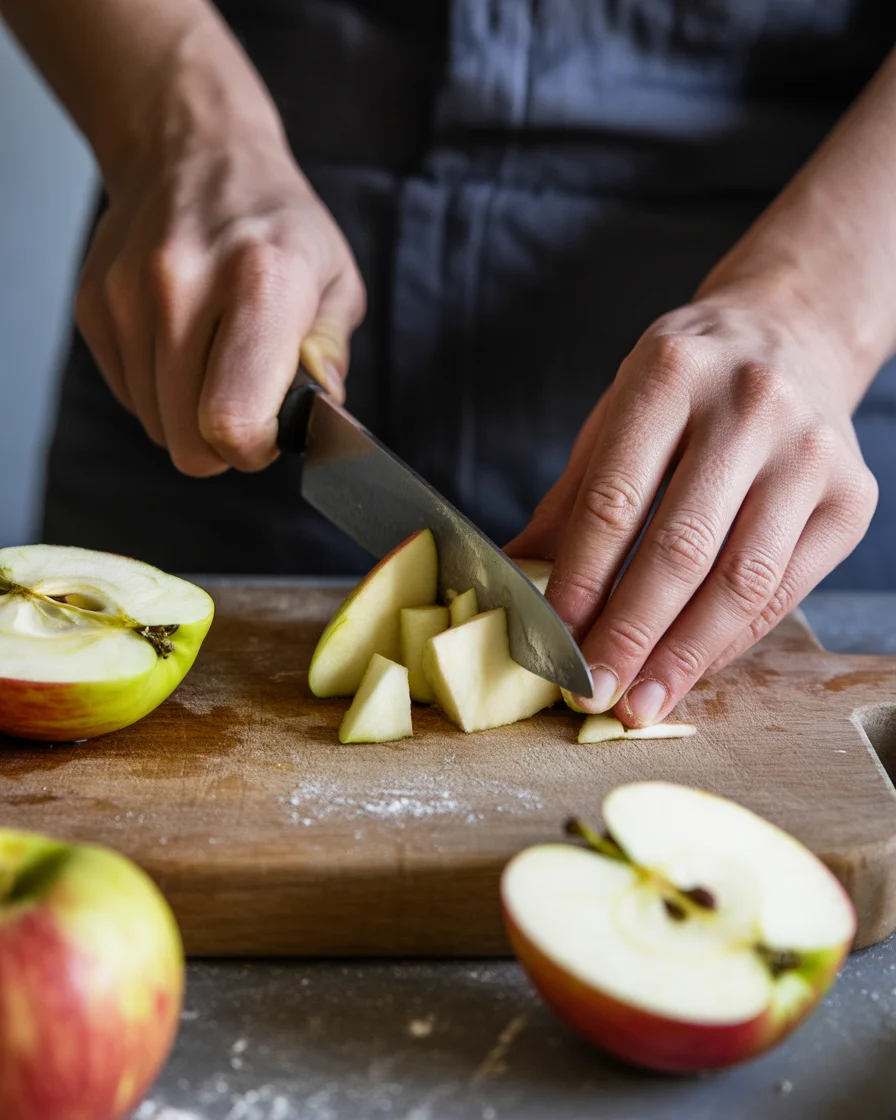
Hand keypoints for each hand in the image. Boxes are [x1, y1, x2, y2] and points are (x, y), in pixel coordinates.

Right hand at [76, 99, 364, 475]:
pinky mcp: (95, 306)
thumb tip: (321, 418)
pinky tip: (185, 343)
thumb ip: (330, 358)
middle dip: (225, 443)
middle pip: (188, 441)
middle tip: (249, 402)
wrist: (195, 152)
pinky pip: (131, 395)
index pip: (232, 420)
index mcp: (261, 282)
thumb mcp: (336, 281)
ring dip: (191, 414)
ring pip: (157, 425)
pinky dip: (161, 388)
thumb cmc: (276, 224)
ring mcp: (128, 295)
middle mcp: (184, 286)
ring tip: (218, 360)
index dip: (254, 450)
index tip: (270, 433)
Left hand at [507, 295, 877, 723]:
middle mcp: (748, 406)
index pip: (615, 500)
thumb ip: (570, 500)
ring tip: (641, 702)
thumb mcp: (615, 416)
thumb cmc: (686, 387)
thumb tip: (513, 575)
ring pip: (741, 581)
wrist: (792, 335)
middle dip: (631, 633)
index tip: (554, 643)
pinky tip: (691, 668)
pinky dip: (731, 640)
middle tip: (593, 691)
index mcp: (670, 373)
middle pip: (680, 547)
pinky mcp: (851, 496)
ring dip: (685, 655)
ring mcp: (809, 451)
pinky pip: (784, 590)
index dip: (582, 582)